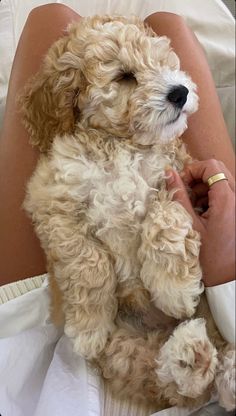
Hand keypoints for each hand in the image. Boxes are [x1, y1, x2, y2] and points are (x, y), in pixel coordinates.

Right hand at [166, 159, 234, 286]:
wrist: (227, 278)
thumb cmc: (208, 256)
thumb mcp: (189, 224)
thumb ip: (179, 195)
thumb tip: (169, 174)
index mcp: (227, 200)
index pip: (212, 166)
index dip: (192, 170)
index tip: (180, 183)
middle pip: (218, 170)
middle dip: (198, 178)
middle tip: (185, 193)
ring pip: (222, 180)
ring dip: (204, 188)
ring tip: (193, 207)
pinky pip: (226, 192)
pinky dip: (212, 196)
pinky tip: (202, 213)